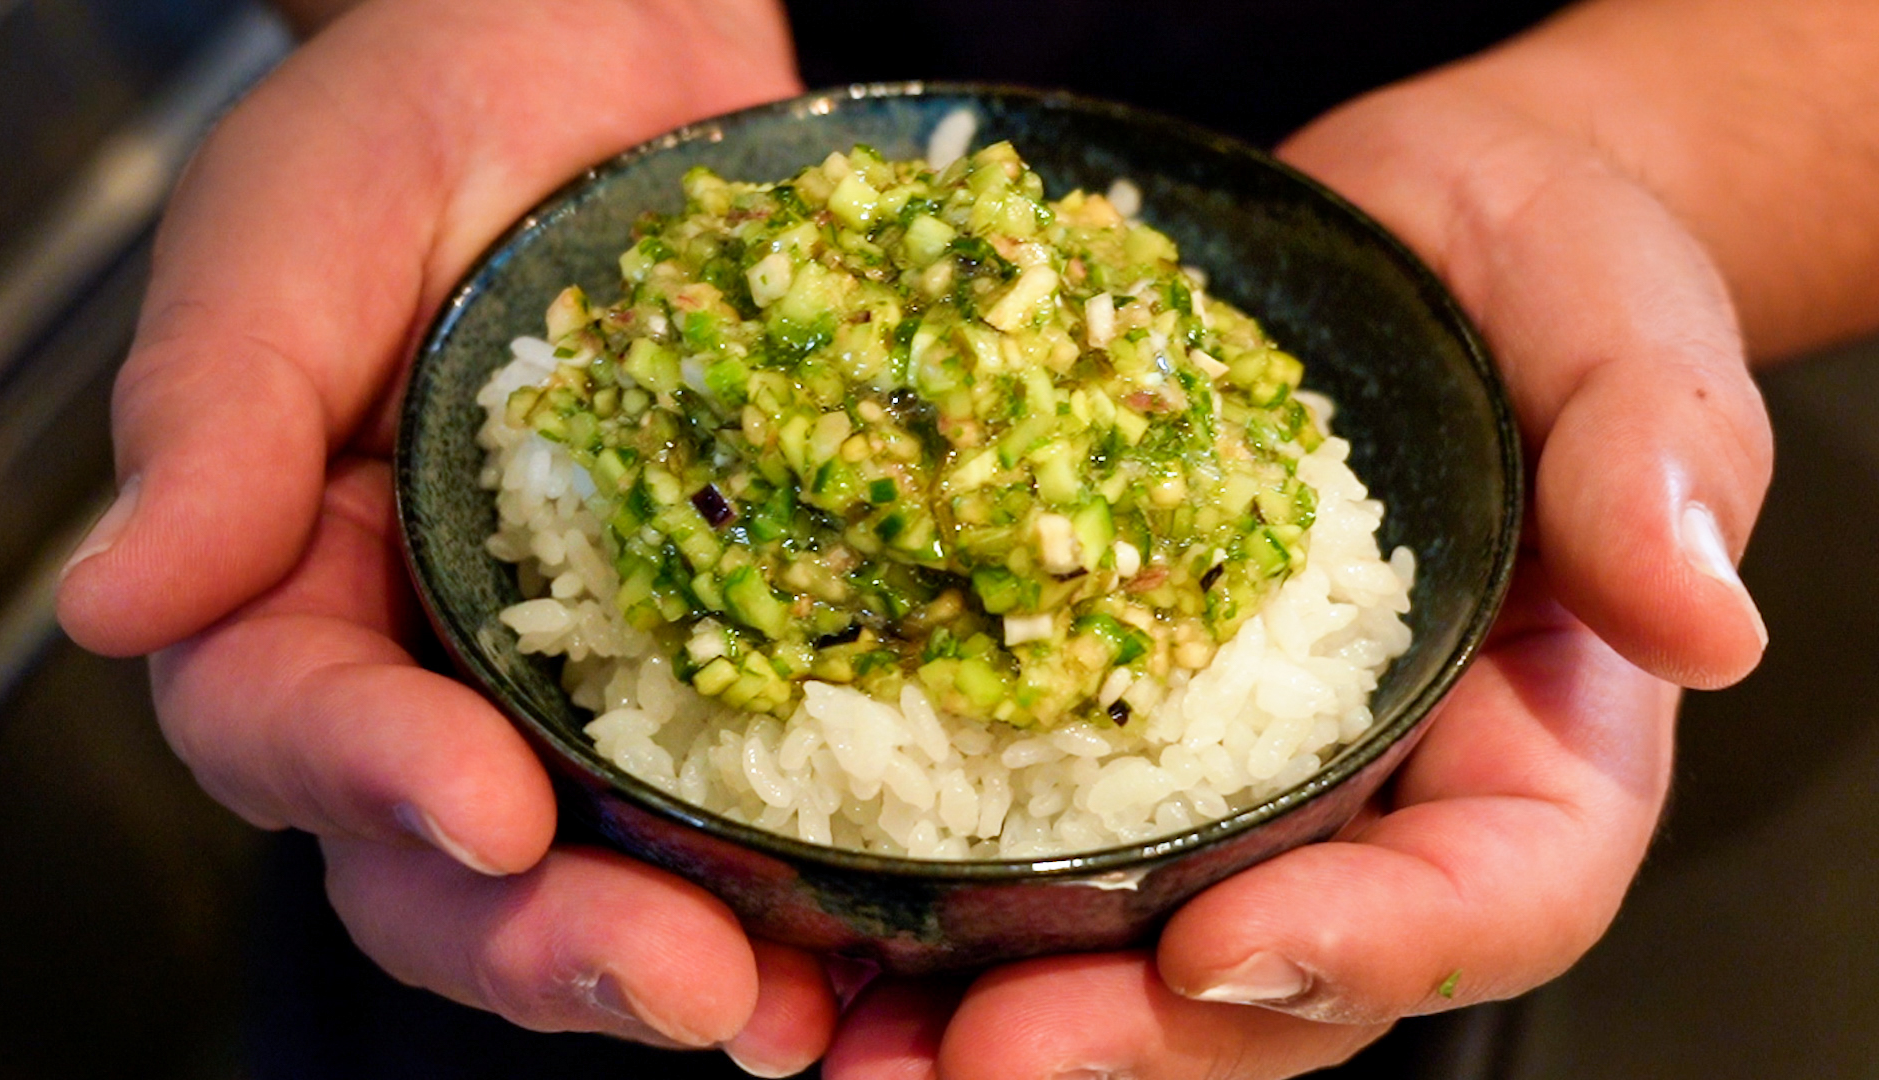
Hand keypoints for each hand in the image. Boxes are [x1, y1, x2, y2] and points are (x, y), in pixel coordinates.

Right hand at [54, 0, 835, 1070]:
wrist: (610, 47)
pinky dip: (816, 874)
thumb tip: (116, 598)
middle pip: (453, 867)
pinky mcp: (737, 638)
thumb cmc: (428, 111)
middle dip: (554, 946)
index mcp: (300, 581)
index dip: (377, 786)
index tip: (481, 809)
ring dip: (698, 959)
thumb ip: (213, 412)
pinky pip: (767, 783)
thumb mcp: (297, 227)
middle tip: (683, 988)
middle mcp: (444, 659)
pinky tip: (890, 924)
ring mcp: (598, 668)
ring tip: (795, 1011)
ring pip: (611, 869)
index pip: (296, 730)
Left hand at [821, 52, 1772, 1079]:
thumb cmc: (1551, 277)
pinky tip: (808, 903)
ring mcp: (1230, 767)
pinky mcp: (1104, 699)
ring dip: (989, 1013)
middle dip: (1125, 1042)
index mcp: (1530, 752)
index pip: (1485, 905)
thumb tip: (1700, 621)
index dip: (1362, 954)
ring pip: (1127, 947)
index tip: (1215, 949)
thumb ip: (1659, 464)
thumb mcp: (1626, 334)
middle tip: (967, 1053)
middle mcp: (1373, 797)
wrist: (1407, 229)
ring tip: (841, 1031)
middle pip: (1274, 984)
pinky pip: (1022, 820)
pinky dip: (918, 881)